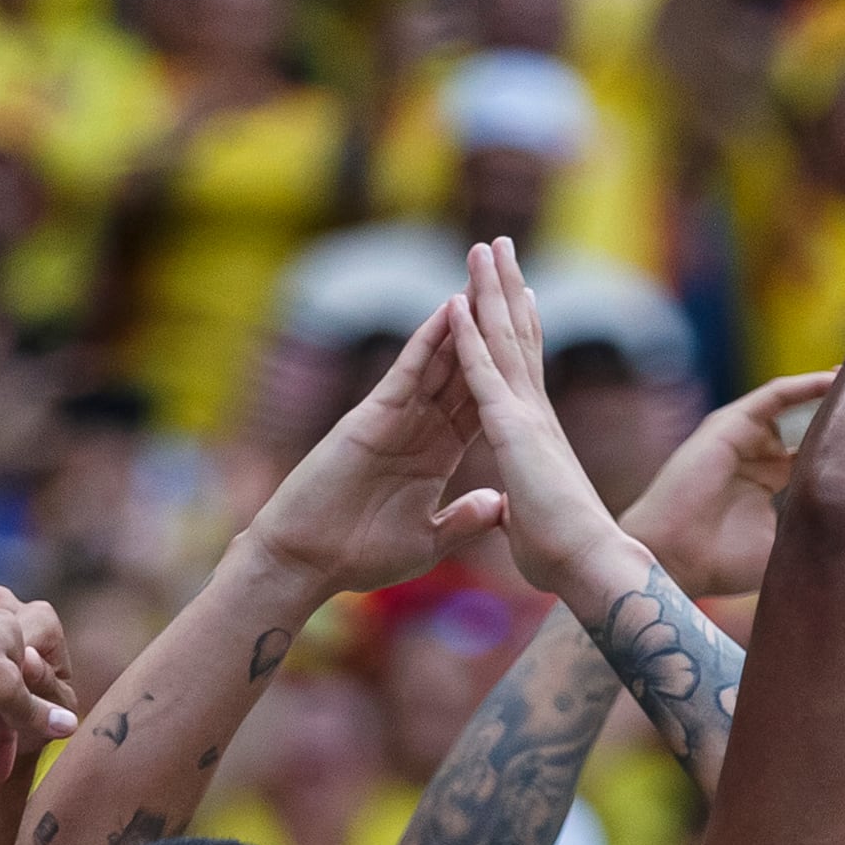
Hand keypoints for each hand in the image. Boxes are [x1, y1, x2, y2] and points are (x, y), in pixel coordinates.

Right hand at [241, 295, 506, 595]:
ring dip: (463, 322)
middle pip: (464, 372)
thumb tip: (500, 503)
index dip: (507, 376)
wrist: (307, 561)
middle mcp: (420, 429)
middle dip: (488, 335)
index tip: (536, 348)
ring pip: (439, 361)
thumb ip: (462, 519)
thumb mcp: (427, 540)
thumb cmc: (359, 555)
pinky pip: (406, 371)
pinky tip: (448, 310)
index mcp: (437, 455)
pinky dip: (427, 341)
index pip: (480, 406)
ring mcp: (396, 418)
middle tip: (516, 291)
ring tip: (489, 282)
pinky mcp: (371, 416)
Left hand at [447, 238, 650, 607]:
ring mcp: (526, 416)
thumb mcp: (528, 523)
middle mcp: (536, 413)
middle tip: (500, 247)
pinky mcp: (512, 429)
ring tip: (484, 247)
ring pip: (503, 338)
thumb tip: (508, 511)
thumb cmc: (564, 555)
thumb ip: (514, 507)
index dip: (521, 329)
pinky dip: (469, 335)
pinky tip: (457, 299)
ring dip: (490, 290)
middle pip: (519, 337)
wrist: (589, 564)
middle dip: (507, 289)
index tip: (519, 294)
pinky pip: (483, 371)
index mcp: (538, 434)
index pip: (527, 369)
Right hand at [620, 369, 833, 601]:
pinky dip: (806, 385)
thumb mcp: (791, 548)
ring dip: (835, 395)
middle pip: (816, 432)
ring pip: (800, 408)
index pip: (821, 465)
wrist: (672, 558)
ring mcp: (745, 440)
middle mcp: (760, 459)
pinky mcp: (730, 423)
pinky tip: (838, 377)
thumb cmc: (722, 562)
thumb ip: (826, 530)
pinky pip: (775, 395)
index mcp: (772, 489)